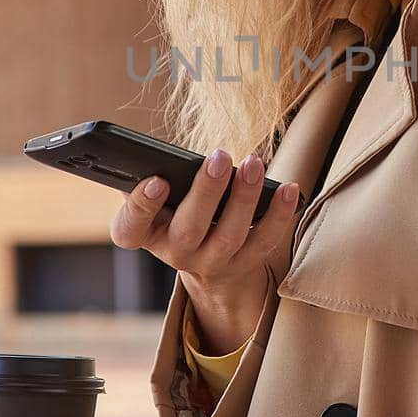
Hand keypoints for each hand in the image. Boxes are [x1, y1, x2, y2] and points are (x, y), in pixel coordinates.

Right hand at [110, 149, 301, 346]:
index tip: (157, 181)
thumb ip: (155, 176)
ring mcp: (211, 263)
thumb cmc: (175, 209)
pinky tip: (287, 189)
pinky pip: (264, 242)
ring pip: (229, 236)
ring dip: (244, 198)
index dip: (141, 206)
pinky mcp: (243, 264)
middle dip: (206, 192)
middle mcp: (175, 253)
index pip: (130, 228)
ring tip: (253, 164)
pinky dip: (278, 215)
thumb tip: (168, 153)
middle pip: (188, 229)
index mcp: (145, 233)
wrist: (204, 256)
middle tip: (219, 157)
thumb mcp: (157, 198)